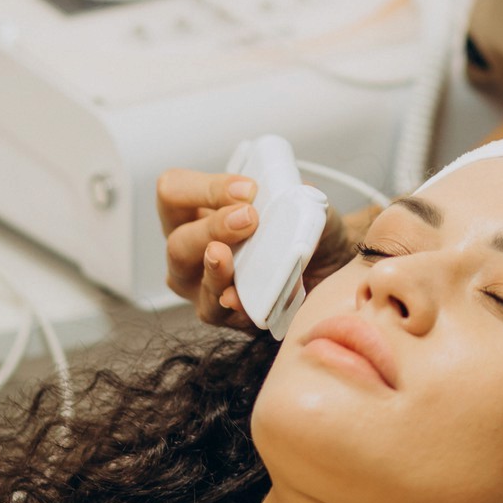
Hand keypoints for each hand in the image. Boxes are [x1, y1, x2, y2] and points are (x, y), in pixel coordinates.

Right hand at [156, 167, 379, 330]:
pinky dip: (231, 301)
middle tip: (248, 218)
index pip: (175, 191)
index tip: (248, 190)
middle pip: (178, 239)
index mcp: (197, 209)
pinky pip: (216, 310)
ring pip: (188, 278)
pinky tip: (239, 297)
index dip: (206, 188)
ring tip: (227, 256)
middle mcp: (190, 247)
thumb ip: (294, 194)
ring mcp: (198, 284)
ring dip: (212, 266)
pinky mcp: (219, 314)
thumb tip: (293, 195)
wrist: (326, 268)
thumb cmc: (300, 229)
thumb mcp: (301, 203)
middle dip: (212, 227)